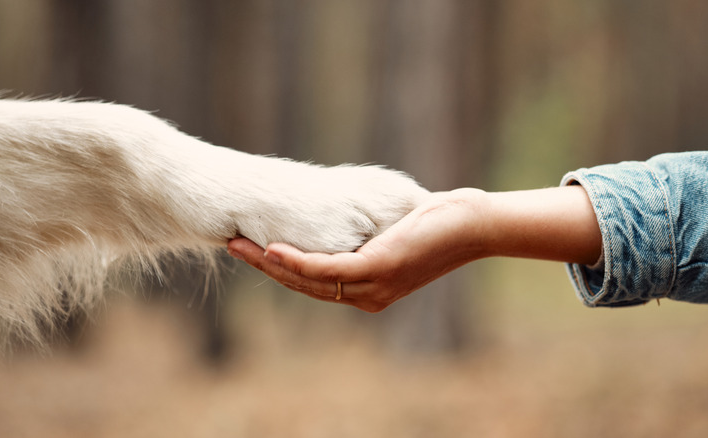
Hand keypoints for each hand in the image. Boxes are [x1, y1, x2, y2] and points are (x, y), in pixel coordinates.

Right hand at [227, 189, 488, 311]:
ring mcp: (372, 286)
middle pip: (304, 285)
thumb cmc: (438, 223)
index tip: (252, 248)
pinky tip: (272, 249)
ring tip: (239, 244)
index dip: (280, 268)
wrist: (474, 225)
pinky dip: (296, 261)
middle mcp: (367, 295)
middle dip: (265, 266)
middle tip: (232, 244)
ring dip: (270, 263)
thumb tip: (346, 209)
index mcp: (369, 289)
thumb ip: (366, 230)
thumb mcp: (393, 230)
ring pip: (309, 280)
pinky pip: (327, 270)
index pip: (314, 283)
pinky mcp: (378, 269)